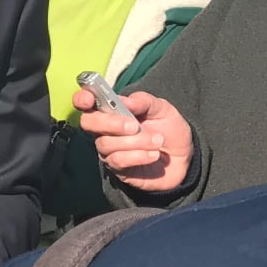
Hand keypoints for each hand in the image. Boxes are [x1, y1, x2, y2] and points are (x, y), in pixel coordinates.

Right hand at [75, 88, 193, 194]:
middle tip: (135, 126)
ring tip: (157, 141)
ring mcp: (109, 150)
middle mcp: (104, 130)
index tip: (90, 99)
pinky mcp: (117, 168)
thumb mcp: (162, 109)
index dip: (82, 98)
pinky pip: (118, 161)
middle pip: (88, 123)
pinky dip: (138, 156)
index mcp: (112, 111)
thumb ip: (143, 101)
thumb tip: (125, 101)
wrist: (184, 156)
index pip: (85, 102)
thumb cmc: (168, 129)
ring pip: (106, 144)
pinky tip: (154, 155)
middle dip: (110, 123)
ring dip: (135, 142)